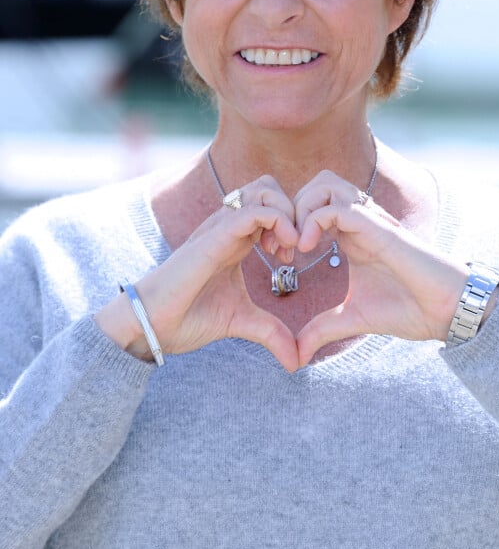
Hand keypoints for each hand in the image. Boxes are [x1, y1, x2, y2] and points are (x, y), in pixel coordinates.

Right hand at [97, 176, 300, 370]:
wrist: (151, 325)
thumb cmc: (188, 316)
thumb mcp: (240, 321)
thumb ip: (271, 333)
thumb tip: (297, 361)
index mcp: (236, 238)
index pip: (271, 205)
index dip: (291, 224)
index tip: (292, 258)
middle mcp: (229, 226)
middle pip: (270, 187)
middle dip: (293, 212)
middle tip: (291, 249)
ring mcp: (220, 228)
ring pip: (263, 189)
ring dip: (286, 213)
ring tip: (284, 250)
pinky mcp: (214, 238)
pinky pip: (251, 211)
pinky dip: (276, 221)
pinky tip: (279, 253)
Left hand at [292, 171, 468, 365]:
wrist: (445, 311)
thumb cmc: (408, 308)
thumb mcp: (352, 319)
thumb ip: (322, 330)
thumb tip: (297, 356)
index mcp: (351, 235)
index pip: (313, 204)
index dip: (288, 223)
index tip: (279, 256)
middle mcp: (359, 220)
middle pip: (317, 183)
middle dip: (291, 208)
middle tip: (284, 246)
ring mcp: (369, 221)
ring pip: (326, 183)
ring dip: (303, 208)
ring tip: (297, 244)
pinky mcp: (379, 228)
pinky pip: (339, 206)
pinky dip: (315, 219)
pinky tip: (309, 248)